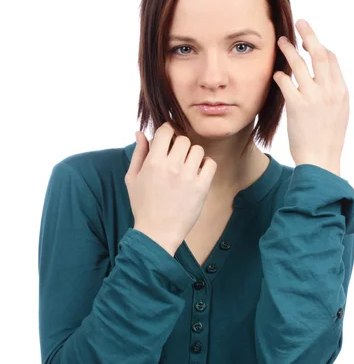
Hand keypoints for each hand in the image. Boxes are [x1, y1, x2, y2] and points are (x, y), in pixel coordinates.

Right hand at [125, 123, 217, 251]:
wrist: (157, 233)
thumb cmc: (143, 206)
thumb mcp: (132, 178)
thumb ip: (138, 153)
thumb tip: (140, 133)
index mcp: (153, 162)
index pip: (166, 131)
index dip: (167, 132)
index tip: (168, 140)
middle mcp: (172, 166)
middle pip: (183, 139)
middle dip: (179, 146)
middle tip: (177, 158)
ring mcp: (188, 177)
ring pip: (198, 150)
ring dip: (193, 155)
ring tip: (187, 167)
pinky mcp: (201, 187)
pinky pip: (210, 164)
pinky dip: (206, 165)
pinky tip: (198, 173)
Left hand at [273, 19, 348, 175]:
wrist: (320, 160)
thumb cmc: (327, 140)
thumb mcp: (338, 114)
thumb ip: (331, 95)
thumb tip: (322, 81)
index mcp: (341, 91)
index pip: (332, 60)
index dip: (320, 47)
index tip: (310, 41)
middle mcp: (329, 91)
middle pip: (319, 54)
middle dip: (309, 35)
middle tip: (300, 23)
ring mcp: (314, 97)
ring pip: (300, 64)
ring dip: (289, 50)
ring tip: (281, 41)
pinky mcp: (297, 106)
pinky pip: (286, 83)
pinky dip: (280, 75)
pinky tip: (275, 73)